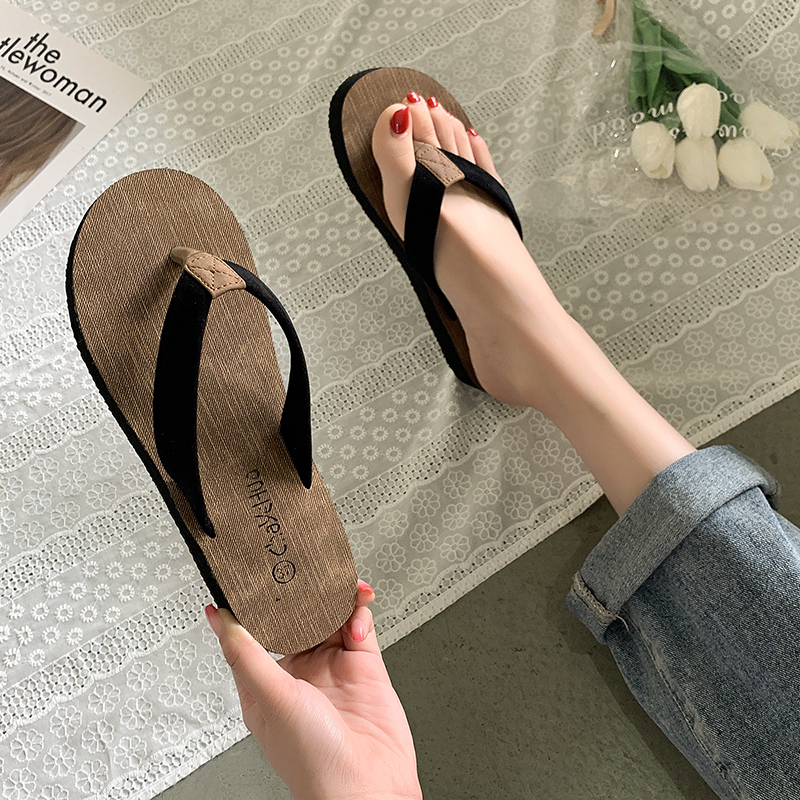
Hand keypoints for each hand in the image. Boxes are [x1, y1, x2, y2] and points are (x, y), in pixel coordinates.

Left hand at [205, 581, 422, 799]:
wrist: (368, 787)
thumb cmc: (313, 761)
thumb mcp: (269, 698)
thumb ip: (244, 652)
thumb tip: (216, 618)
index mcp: (268, 681)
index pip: (259, 627)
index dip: (262, 599)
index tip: (263, 571)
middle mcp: (300, 672)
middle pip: (300, 615)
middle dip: (308, 591)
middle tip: (312, 568)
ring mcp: (333, 667)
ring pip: (332, 614)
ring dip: (338, 596)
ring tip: (345, 587)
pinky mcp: (364, 666)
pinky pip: (360, 626)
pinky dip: (360, 616)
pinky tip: (357, 622)